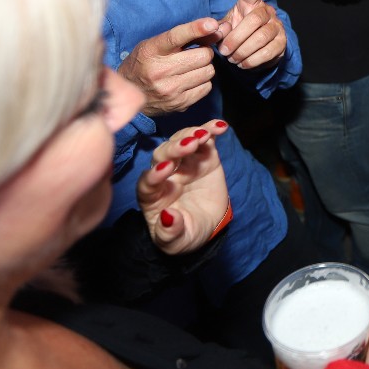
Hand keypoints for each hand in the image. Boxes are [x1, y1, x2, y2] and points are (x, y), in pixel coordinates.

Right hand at [118, 18, 220, 115]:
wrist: (130, 93)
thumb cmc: (145, 63)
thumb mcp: (154, 44)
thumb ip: (182, 36)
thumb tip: (214, 29)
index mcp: (151, 51)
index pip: (176, 36)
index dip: (196, 29)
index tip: (212, 24)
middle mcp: (159, 71)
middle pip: (202, 56)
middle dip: (204, 52)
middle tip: (195, 54)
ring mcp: (170, 89)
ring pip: (208, 71)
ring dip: (204, 67)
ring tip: (192, 67)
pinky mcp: (179, 103)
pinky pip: (207, 87)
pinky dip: (203, 82)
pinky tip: (191, 80)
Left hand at [136, 119, 229, 253]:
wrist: (206, 226)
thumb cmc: (184, 234)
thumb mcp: (176, 242)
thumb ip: (169, 232)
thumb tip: (168, 217)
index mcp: (152, 195)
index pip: (148, 181)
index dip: (155, 175)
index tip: (166, 170)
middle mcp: (164, 174)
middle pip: (162, 156)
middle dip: (174, 149)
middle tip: (189, 145)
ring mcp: (184, 163)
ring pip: (180, 142)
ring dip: (190, 135)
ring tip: (204, 135)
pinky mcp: (203, 156)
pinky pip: (205, 139)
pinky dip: (210, 130)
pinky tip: (220, 126)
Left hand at [215, 0, 285, 69]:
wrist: (251, 51)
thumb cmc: (237, 33)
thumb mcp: (225, 27)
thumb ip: (220, 28)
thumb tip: (220, 31)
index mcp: (250, 4)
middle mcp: (267, 12)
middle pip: (255, 20)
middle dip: (236, 38)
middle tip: (223, 51)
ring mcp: (277, 27)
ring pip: (261, 38)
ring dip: (243, 51)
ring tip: (232, 59)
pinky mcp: (282, 43)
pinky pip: (268, 52)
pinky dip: (252, 60)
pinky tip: (243, 64)